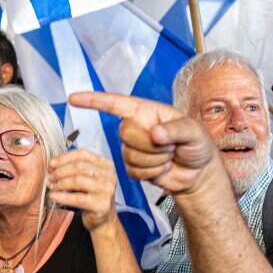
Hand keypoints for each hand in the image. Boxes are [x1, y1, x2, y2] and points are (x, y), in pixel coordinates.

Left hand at [48, 149, 117, 230]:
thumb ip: (75, 168)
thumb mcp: (87, 178)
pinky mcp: (102, 205)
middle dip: (60, 171)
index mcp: (106, 165)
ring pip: (78, 180)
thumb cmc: (91, 196)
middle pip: (79, 166)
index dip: (65, 157)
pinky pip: (78, 198)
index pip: (83, 154)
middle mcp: (109, 175)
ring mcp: (107, 190)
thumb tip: (53, 163)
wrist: (102, 219)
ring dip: (60, 183)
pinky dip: (63, 197)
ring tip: (51, 186)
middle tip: (50, 176)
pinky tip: (53, 196)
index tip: (52, 163)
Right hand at [67, 92, 216, 195]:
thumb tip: (155, 133)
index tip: (74, 99)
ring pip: (130, 155)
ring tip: (168, 157)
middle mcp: (137, 127)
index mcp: (147, 111)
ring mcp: (133, 148)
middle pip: (125, 133)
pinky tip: (163, 168)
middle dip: (150, 144)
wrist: (198, 173)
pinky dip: (152, 173)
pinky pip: (133, 171)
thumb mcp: (194, 131)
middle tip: (171, 147)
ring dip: (154, 160)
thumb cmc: (198, 145)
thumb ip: (176, 129)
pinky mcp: (133, 167)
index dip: (94, 101)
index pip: (116, 103)